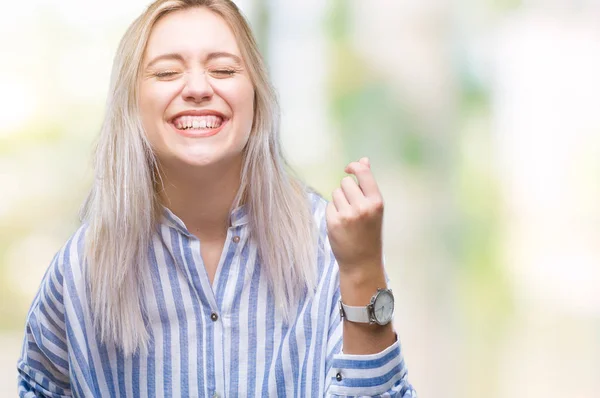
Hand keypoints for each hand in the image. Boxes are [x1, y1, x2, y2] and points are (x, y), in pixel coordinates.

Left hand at [326, 157, 383, 277]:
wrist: (362, 262)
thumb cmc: (369, 233)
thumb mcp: (374, 208)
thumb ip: (368, 185)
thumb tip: (364, 160)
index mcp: (376, 202)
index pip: (363, 172)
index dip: (354, 166)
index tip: (348, 168)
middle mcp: (363, 207)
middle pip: (345, 182)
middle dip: (346, 190)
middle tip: (352, 207)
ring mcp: (347, 215)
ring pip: (336, 193)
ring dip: (338, 201)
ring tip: (347, 217)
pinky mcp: (334, 222)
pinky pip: (329, 205)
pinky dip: (332, 212)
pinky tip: (340, 224)